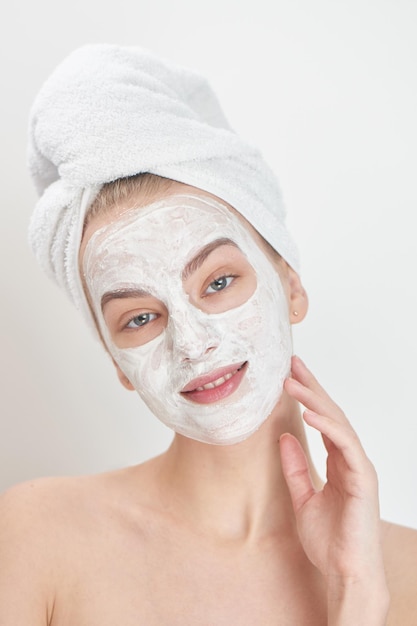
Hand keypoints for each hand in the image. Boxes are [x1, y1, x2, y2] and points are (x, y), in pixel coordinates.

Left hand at [280, 356, 388, 622]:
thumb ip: (295, 468)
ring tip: (291, 382)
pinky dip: (327, 426)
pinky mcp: (363, 478)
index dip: (308, 396)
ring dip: (315, 399)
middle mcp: (350, 459)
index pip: (323, 420)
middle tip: (292, 363)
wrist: (344, 573)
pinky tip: (308, 412)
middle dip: (311, 387)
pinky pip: (344, 444)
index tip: (290, 375)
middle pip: (331, 413)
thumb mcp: (302, 498)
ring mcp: (358, 467)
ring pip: (338, 422)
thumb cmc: (329, 542)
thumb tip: (284, 437)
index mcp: (338, 463)